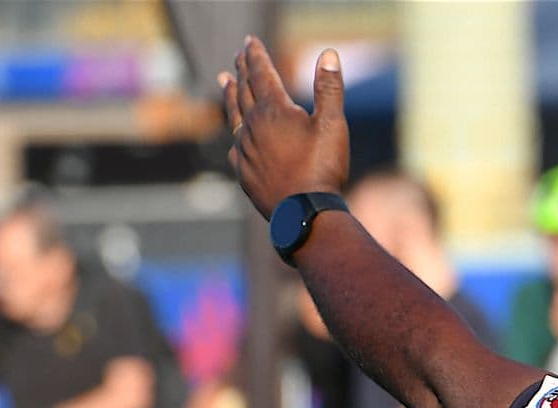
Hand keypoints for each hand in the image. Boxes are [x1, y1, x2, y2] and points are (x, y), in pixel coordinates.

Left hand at [221, 36, 347, 219]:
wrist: (305, 215)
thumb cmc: (322, 169)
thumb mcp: (333, 125)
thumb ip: (329, 88)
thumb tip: (329, 54)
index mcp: (274, 110)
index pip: (261, 73)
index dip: (255, 55)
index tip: (250, 41)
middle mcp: (253, 126)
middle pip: (244, 90)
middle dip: (242, 70)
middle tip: (238, 55)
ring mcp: (245, 150)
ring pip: (234, 115)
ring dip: (230, 95)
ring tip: (224, 80)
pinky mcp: (244, 173)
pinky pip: (235, 147)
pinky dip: (234, 134)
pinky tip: (235, 135)